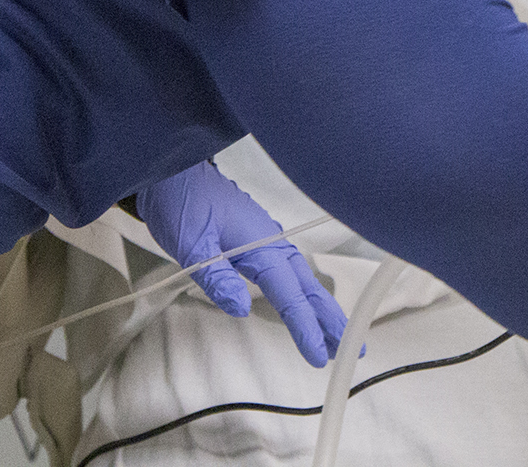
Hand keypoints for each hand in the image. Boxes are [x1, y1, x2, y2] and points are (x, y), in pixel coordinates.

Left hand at [136, 161, 348, 367]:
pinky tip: (305, 301)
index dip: (305, 326)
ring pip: (301, 279)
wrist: (174, 172)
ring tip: (337, 333)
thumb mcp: (191, 243)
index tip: (319, 354)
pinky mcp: (258, 240)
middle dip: (330, 318)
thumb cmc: (182, 203)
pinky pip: (289, 271)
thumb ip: (216, 276)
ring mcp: (267, 240)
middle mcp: (271, 243)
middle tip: (353, 347)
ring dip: (320, 307)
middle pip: (307, 287)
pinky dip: (303, 291)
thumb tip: (241, 308)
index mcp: (260, 245)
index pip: (289, 294)